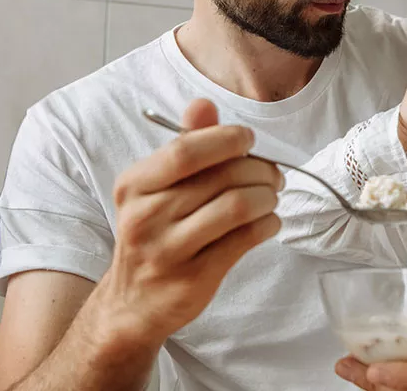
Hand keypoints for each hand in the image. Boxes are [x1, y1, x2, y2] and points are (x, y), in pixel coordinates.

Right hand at [91, 99, 283, 350]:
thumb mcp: (156, 187)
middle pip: (222, 177)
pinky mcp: (194, 278)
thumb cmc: (154, 232)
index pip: (186, 150)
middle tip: (273, 174)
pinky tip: (269, 222)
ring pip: (238, 206)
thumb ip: (184, 144)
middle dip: (260, 169)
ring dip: (268, 196)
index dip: (227, 139)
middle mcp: (146, 216)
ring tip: (271, 197)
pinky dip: (268, 224)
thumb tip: (204, 104)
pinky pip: (246, 239)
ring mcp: (168, 250)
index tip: (248, 140)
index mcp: (135, 185)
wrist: (133, 302)